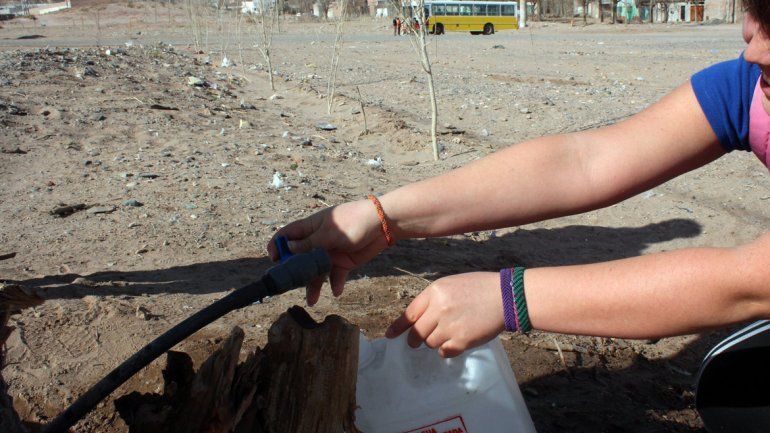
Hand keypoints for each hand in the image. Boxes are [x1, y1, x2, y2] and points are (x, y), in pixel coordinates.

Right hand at [267, 199, 387, 304]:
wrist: (383, 225)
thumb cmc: (354, 221)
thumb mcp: (329, 233)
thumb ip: (309, 243)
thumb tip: (288, 248)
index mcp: (310, 228)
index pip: (287, 235)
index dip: (277, 246)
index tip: (273, 260)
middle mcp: (317, 241)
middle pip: (299, 258)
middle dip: (294, 273)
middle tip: (290, 287)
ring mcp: (330, 253)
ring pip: (316, 272)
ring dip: (313, 285)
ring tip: (312, 300)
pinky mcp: (344, 263)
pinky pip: (335, 276)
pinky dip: (335, 284)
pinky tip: (336, 290)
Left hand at [385, 272, 504, 357]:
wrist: (506, 296)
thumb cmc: (479, 288)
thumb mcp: (452, 285)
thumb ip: (434, 300)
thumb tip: (418, 319)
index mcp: (435, 292)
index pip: (409, 313)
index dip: (398, 326)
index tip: (390, 335)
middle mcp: (439, 308)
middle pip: (416, 332)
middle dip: (414, 339)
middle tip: (416, 342)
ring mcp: (450, 325)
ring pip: (430, 343)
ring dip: (435, 341)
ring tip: (450, 333)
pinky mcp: (461, 340)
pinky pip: (444, 351)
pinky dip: (447, 350)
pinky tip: (456, 342)